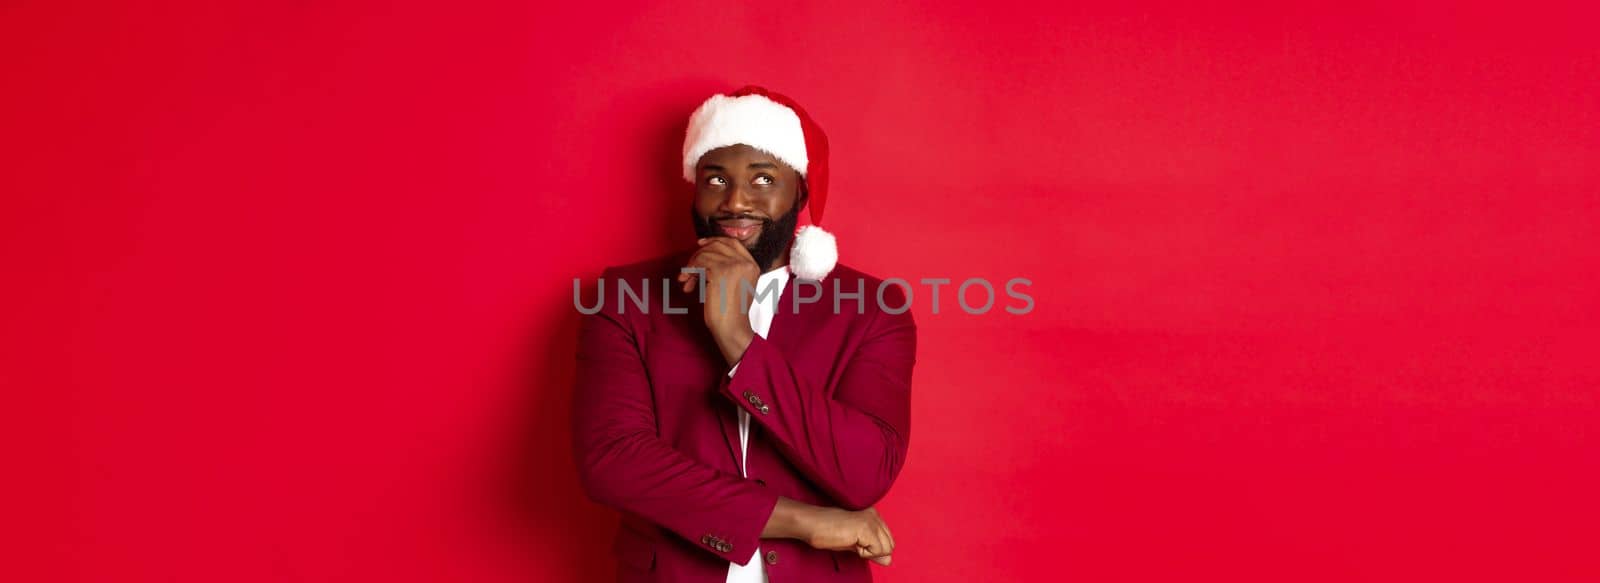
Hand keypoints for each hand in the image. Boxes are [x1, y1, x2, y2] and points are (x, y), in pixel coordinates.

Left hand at [676, 237, 758, 363]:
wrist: (732, 328)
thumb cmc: (730, 312)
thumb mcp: (734, 285)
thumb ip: (727, 268)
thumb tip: (704, 251)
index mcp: (753, 265)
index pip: (732, 242)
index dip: (714, 240)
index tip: (700, 244)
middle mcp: (747, 263)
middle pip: (718, 245)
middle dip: (699, 254)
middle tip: (688, 269)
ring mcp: (735, 266)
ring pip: (706, 253)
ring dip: (692, 266)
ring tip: (687, 281)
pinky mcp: (722, 271)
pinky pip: (700, 261)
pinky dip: (690, 271)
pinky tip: (688, 284)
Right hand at [801, 506, 895, 565]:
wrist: (812, 524)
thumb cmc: (829, 532)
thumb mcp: (856, 544)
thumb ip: (873, 551)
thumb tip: (889, 561)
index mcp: (874, 516)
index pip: (888, 541)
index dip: (872, 548)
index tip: (854, 540)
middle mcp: (875, 515)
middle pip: (890, 546)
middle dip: (872, 551)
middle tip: (852, 541)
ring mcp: (871, 520)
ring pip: (886, 549)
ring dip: (868, 552)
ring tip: (850, 540)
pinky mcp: (866, 527)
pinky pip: (877, 550)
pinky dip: (864, 553)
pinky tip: (850, 541)